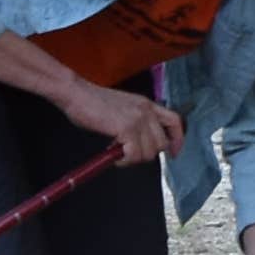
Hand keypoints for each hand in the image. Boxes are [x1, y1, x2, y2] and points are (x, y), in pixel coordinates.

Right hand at [65, 81, 184, 169]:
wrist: (77, 94)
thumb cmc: (92, 102)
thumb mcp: (124, 108)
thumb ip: (137, 122)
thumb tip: (141, 143)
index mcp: (147, 105)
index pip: (175, 122)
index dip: (177, 140)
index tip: (173, 153)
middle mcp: (147, 111)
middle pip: (161, 144)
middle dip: (145, 154)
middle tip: (127, 153)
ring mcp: (138, 119)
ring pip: (149, 152)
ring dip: (133, 158)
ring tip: (117, 152)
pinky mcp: (127, 128)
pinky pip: (134, 155)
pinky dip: (124, 161)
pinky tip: (113, 155)